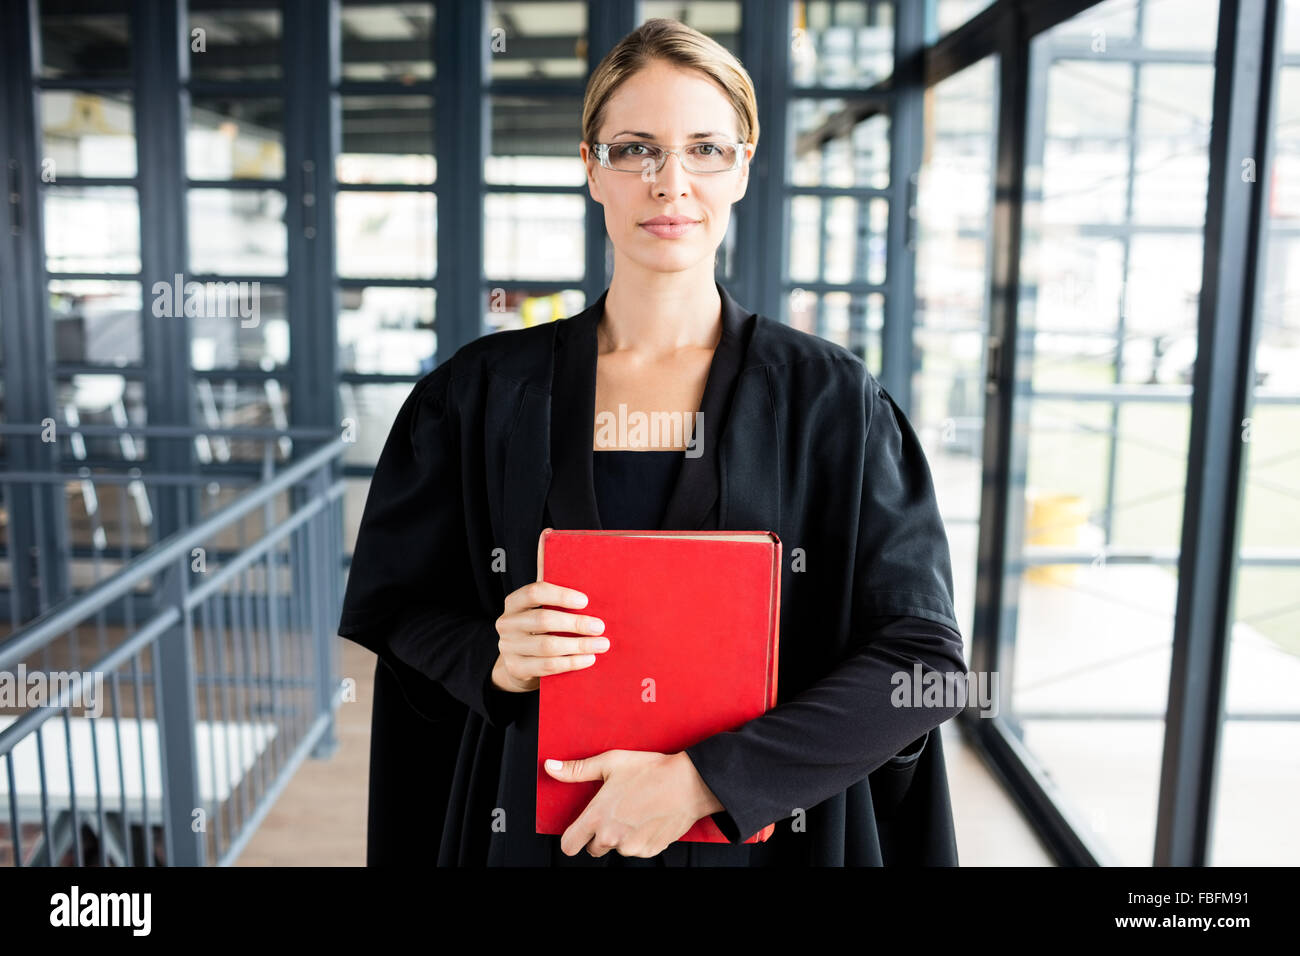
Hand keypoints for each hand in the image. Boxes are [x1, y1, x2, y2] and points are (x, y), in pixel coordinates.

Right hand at [492, 579, 608, 692]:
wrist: (520, 661)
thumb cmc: (539, 625)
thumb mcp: (541, 602)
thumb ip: (546, 573)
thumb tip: (548, 533)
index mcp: (513, 602)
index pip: (534, 592)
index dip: (560, 595)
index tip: (585, 601)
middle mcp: (506, 623)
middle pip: (543, 620)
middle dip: (576, 623)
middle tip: (600, 626)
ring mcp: (508, 647)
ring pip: (547, 646)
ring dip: (578, 645)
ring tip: (601, 644)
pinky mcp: (516, 669)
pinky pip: (547, 667)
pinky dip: (571, 663)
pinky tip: (588, 659)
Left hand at [544, 750, 724, 857]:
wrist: (688, 783)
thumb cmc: (650, 771)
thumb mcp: (610, 763)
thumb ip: (576, 770)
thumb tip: (551, 767)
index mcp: (597, 817)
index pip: (569, 845)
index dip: (571, 838)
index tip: (578, 831)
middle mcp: (611, 837)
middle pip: (593, 848)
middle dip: (599, 834)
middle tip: (615, 812)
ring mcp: (631, 847)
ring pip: (617, 848)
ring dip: (621, 836)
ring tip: (635, 811)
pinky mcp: (650, 850)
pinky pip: (637, 849)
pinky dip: (640, 838)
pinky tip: (648, 818)